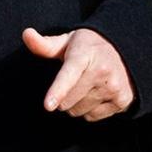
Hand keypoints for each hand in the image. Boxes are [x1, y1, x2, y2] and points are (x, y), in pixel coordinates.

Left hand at [21, 27, 135, 121]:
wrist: (125, 50)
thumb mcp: (67, 42)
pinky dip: (90, 109)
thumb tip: (26, 34)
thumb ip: (45, 44)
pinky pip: (93, 117)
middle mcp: (102, 70)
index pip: (68, 75)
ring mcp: (114, 86)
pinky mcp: (122, 100)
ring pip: (79, 111)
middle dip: (63, 97)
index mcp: (84, 53)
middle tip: (73, 82)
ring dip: (76, 104)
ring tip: (86, 86)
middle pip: (67, 101)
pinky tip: (97, 94)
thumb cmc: (88, 47)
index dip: (58, 91)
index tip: (48, 105)